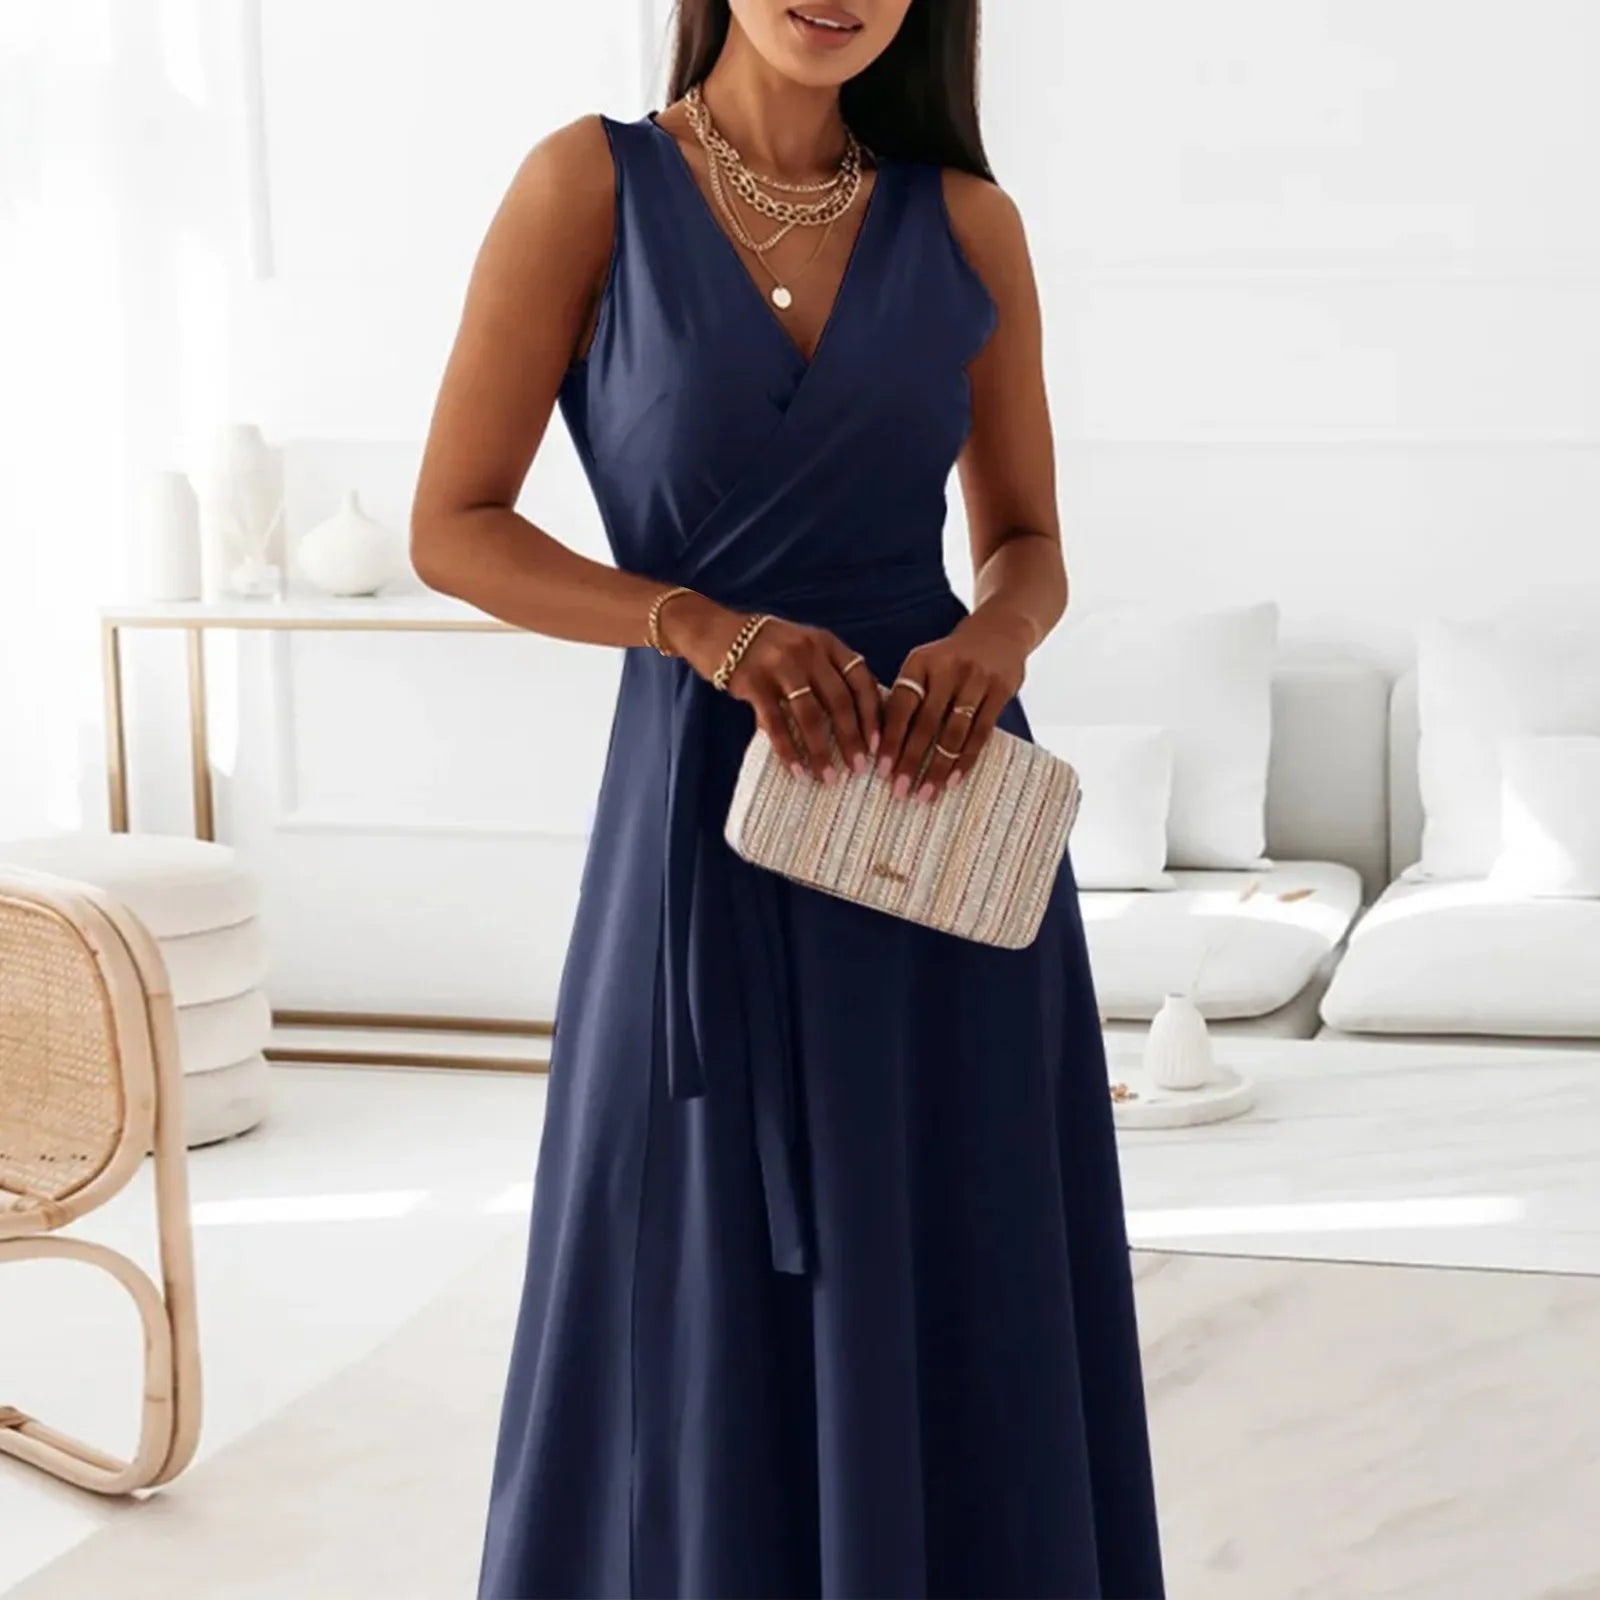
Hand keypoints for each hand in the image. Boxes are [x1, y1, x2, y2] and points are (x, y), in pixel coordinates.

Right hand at [662, 593, 880, 782]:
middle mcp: (808, 651)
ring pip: (810, 716)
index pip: (861, 680)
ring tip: (828, 777)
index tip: (880, 746)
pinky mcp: (754, 682)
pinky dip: (788, 751)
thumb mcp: (803, 647)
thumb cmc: (765, 646)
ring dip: (821, 751)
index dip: (873, 715)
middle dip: (852, 739)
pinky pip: (775, 724)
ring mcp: (780, 665)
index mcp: (827, 643)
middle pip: (840, 701)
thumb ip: (828, 673)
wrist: (714, 630)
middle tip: (860, 769)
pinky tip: (796, 772)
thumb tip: (858, 716)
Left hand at [877, 610, 1030, 799]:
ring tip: (926, 794)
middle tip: (900, 791)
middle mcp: (947, 668)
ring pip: (954, 732)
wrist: (999, 631)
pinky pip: (981, 733)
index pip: (901, 706)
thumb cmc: (950, 659)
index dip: (890, 739)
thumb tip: (878, 745)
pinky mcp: (1001, 690)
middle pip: (926, 723)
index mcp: (920, 662)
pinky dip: (965, 759)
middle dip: (911, 760)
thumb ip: (907, 696)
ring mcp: (976, 679)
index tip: (880, 770)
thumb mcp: (925, 665)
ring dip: (938, 767)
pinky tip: (953, 781)